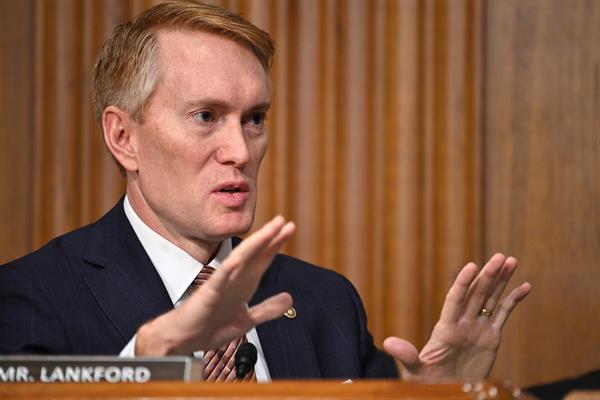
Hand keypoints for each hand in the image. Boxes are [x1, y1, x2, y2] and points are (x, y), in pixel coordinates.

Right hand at [135, 215, 294, 354]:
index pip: (262, 259)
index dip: (276, 244)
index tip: (289, 228)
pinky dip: (230, 268)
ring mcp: (222, 284)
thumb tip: (290, 298)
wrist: (183, 340)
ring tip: (270, 230)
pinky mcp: (209, 293)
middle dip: (270, 237)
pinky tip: (239, 258)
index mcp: (244, 284)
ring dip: (256, 244)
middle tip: (284, 221)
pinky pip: (220, 278)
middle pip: (255, 254)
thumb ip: (268, 309)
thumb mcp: (247, 319)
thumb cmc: (209, 327)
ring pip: (241, 259)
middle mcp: (235, 279)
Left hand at [383, 253, 530, 378]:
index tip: (471, 266)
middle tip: (500, 256)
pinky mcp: (491, 338)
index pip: (455, 300)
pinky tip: (525, 286)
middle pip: (477, 294)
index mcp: (446, 328)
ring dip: (501, 280)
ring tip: (511, 261)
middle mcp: (462, 323)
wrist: (447, 391)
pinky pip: (503, 315)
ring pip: (491, 299)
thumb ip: (406, 355)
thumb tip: (387, 343)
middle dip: (488, 275)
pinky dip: (513, 300)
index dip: (462, 283)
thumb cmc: (428, 382)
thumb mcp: (415, 370)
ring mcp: (477, 328)